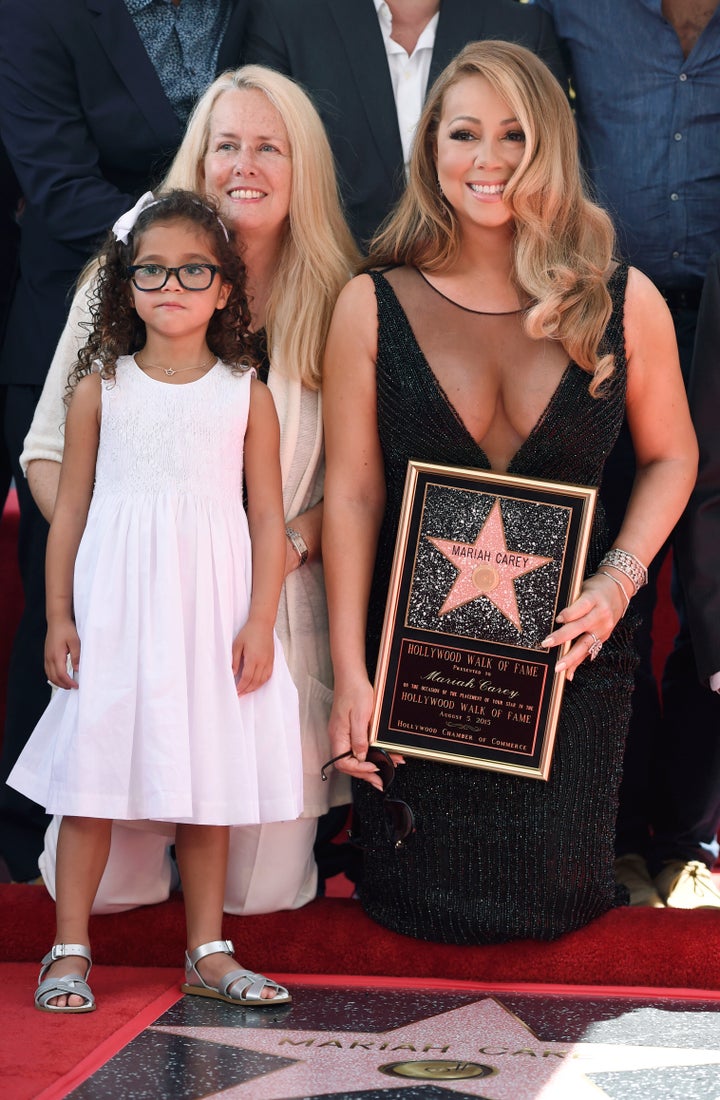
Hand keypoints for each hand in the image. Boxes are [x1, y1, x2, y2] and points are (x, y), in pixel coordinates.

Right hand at [45, 619, 79, 687]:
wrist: (57, 620)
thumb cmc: (66, 629)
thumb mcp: (75, 642)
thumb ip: (76, 656)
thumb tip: (77, 669)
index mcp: (56, 656)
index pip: (61, 675)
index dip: (69, 682)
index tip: (76, 686)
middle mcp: (49, 658)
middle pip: (54, 677)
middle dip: (63, 685)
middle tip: (73, 687)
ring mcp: (46, 656)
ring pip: (49, 675)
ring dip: (58, 682)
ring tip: (67, 684)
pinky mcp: (46, 654)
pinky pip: (48, 670)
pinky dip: (53, 676)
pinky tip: (60, 676)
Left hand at [232, 619, 273, 694]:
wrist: (262, 624)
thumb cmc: (248, 632)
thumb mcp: (237, 644)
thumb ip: (234, 660)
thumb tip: (233, 673)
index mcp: (253, 658)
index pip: (247, 677)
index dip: (241, 686)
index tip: (236, 691)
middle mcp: (263, 661)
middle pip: (255, 681)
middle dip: (247, 690)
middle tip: (240, 695)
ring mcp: (269, 661)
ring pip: (263, 680)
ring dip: (254, 688)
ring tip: (247, 691)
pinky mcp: (272, 660)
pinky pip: (268, 675)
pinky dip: (262, 682)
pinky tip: (257, 684)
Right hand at [327, 672, 402, 789]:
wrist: (352, 675)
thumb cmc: (354, 691)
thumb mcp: (360, 715)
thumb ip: (359, 738)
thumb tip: (361, 756)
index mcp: (338, 735)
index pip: (343, 763)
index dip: (359, 769)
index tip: (375, 768)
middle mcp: (339, 737)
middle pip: (349, 764)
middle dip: (366, 774)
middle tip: (381, 782)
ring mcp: (344, 734)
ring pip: (355, 757)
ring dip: (371, 765)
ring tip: (387, 770)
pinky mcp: (350, 730)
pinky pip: (359, 747)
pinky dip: (371, 753)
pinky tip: (383, 755)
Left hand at [540, 572, 625, 680]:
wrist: (619, 590)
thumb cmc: (595, 589)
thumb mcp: (583, 588)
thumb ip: (572, 602)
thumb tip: (554, 619)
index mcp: (594, 598)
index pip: (581, 607)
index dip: (569, 613)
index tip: (557, 619)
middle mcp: (601, 614)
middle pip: (580, 627)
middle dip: (563, 637)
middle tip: (547, 643)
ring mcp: (604, 628)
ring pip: (585, 644)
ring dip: (571, 657)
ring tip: (558, 667)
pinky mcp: (604, 637)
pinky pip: (590, 651)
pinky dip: (578, 662)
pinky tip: (568, 673)